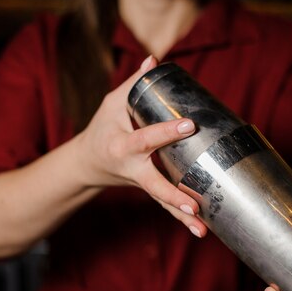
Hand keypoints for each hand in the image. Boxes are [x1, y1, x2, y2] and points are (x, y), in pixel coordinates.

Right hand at [76, 55, 207, 237]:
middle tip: (194, 205)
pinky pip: (166, 206)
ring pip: (162, 202)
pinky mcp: (150, 191)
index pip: (145, 139)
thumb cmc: (103, 129)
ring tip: (202, 231)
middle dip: (174, 196)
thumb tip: (154, 60)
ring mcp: (141, 183)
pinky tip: (202, 230)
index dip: (165, 133)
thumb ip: (135, 84)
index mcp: (122, 146)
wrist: (89, 163)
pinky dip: (182, 219)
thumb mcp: (112, 103)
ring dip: (181, 218)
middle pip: (154, 185)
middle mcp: (132, 170)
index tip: (189, 126)